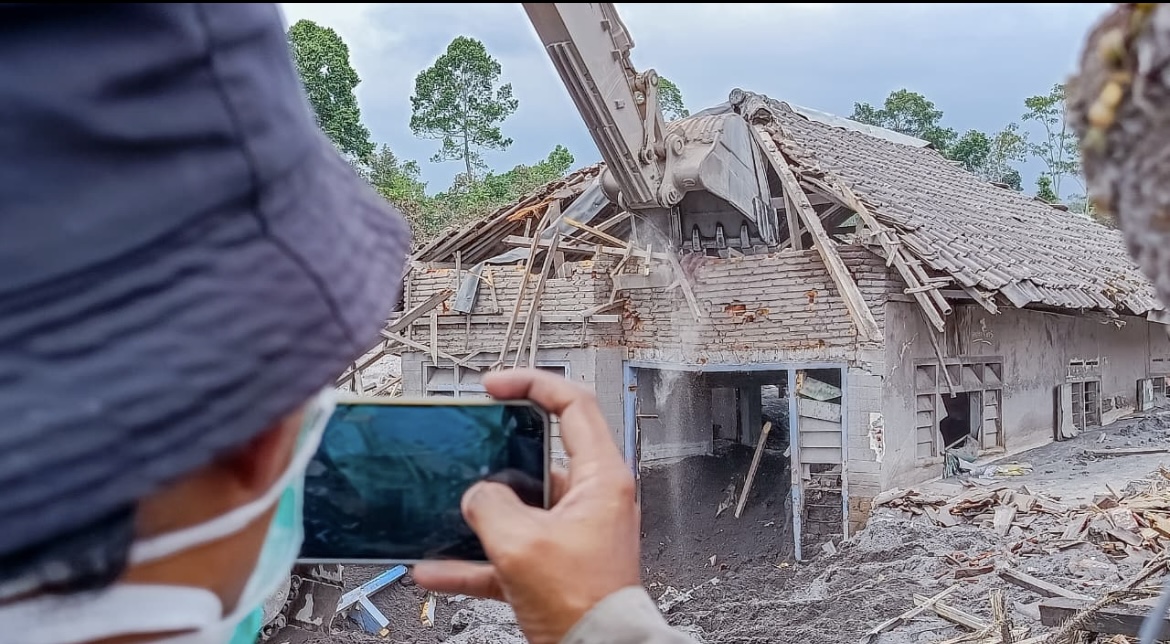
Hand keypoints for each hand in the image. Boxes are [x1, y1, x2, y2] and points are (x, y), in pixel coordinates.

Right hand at [413, 368, 640, 643]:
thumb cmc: (585, 603)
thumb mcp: (522, 544)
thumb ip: (490, 506)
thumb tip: (477, 496)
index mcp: (601, 477)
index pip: (573, 404)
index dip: (533, 383)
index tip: (496, 384)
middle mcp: (592, 500)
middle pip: (539, 455)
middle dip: (496, 455)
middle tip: (470, 444)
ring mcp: (572, 533)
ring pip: (518, 507)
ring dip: (479, 513)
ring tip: (447, 509)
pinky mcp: (554, 566)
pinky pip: (508, 552)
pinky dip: (473, 559)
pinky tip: (437, 567)